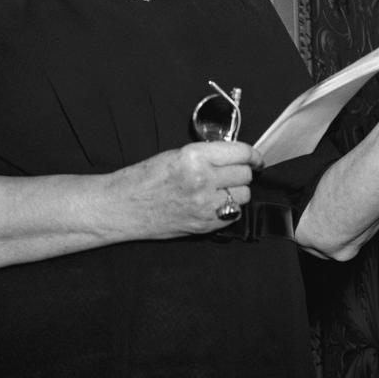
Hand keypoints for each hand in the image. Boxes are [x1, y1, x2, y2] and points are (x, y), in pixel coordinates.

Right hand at [112, 139, 261, 236]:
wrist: (123, 206)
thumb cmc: (144, 178)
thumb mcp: (176, 154)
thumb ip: (207, 155)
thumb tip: (234, 156)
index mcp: (195, 156)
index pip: (241, 153)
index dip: (253, 155)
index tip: (256, 158)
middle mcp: (203, 180)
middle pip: (245, 174)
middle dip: (243, 172)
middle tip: (232, 172)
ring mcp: (205, 205)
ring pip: (244, 196)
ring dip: (237, 191)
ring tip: (221, 189)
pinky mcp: (205, 224)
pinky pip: (233, 214)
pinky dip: (229, 209)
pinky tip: (214, 204)